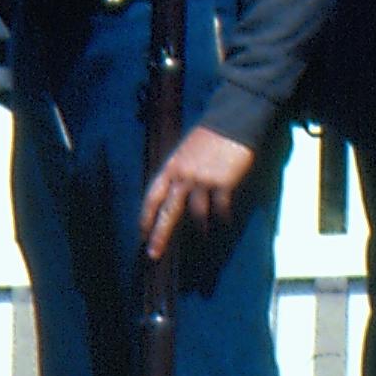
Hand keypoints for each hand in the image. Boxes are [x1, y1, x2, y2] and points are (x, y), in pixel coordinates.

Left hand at [141, 124, 258, 257]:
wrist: (233, 121)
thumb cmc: (210, 135)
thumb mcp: (185, 152)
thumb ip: (178, 172)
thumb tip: (175, 194)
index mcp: (171, 167)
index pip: (152, 197)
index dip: (145, 218)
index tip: (142, 234)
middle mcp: (183, 176)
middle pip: (168, 212)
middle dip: (160, 235)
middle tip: (153, 254)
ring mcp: (203, 180)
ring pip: (196, 214)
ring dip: (200, 228)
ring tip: (203, 236)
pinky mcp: (223, 183)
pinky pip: (220, 208)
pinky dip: (222, 218)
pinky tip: (224, 222)